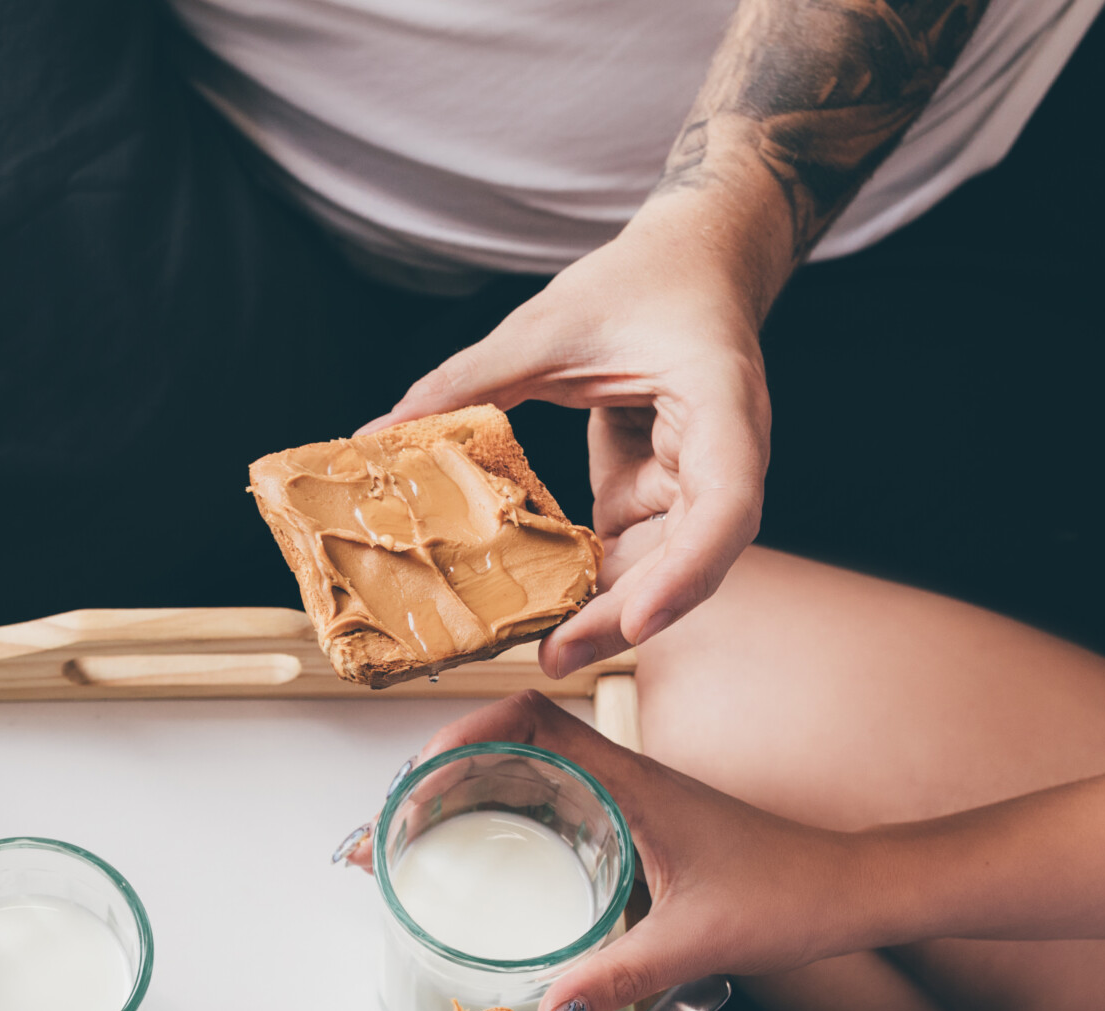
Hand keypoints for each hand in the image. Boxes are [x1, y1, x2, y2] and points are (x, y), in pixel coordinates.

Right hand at [354, 691, 861, 1010]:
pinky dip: (512, 807)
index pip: (529, 717)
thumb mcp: (693, 942)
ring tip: (424, 829)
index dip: (463, 730)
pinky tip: (495, 852)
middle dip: (446, 764)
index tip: (418, 772)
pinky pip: (558, 792)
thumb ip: (616, 977)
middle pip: (514, 734)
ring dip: (475, 783)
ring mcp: (630, 793)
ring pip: (533, 761)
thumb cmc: (788, 897)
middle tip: (398, 816)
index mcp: (631, 782)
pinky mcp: (639, 817)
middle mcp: (625, 775)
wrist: (849, 888)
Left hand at [362, 214, 771, 676]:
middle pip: (691, 557)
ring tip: (543, 647)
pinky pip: (628, 548)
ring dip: (605, 607)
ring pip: (660, 565)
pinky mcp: (658, 491)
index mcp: (724, 404)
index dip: (687, 572)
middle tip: (557, 656)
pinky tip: (541, 607)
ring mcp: (694, 480)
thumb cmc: (640, 281)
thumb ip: (466, 380)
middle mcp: (725, 454)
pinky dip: (587, 577)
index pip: (726, 505)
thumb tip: (377, 433)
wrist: (688, 262)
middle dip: (627, 613)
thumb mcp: (546, 324)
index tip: (638, 622)